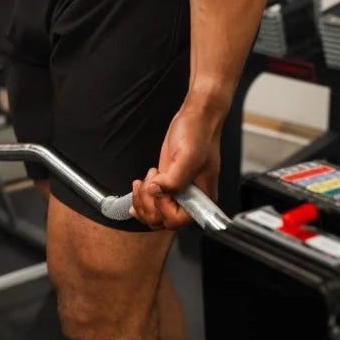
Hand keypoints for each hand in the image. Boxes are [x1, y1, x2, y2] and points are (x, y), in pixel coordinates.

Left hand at [130, 103, 221, 229]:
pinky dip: (140, 200)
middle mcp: (190, 199)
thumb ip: (174, 179)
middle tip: (148, 182)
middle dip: (148, 203)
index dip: (163, 207)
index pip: (177, 220)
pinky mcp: (167, 184)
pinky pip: (152, 203)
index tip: (159, 188)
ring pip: (154, 214)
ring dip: (142, 201)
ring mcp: (177, 193)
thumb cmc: (199, 134)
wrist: (195, 119)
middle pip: (162, 221)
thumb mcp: (188, 156)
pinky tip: (138, 189)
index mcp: (201, 199)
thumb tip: (156, 191)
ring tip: (143, 181)